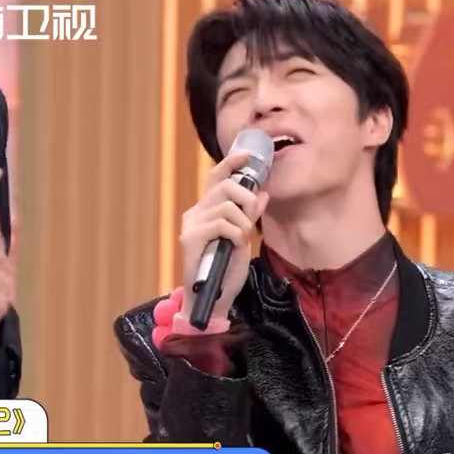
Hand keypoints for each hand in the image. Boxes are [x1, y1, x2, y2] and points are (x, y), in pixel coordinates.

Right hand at [180, 151, 269, 319]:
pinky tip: (233, 246)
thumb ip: (249, 216)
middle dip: (246, 199)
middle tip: (252, 219)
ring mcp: (191, 224)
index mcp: (206, 210)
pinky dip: (236, 235)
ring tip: (241, 239)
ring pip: (226, 206)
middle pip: (225, 187)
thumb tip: (263, 193)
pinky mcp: (190, 237)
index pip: (216, 177)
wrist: (212, 298)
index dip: (231, 163)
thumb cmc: (225, 270)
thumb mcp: (243, 238)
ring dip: (242, 223)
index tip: (249, 155)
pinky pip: (223, 224)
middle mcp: (195, 213)